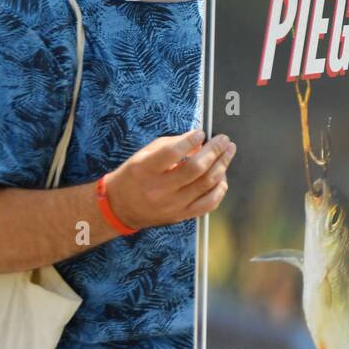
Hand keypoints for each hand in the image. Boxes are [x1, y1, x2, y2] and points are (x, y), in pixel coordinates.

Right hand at [105, 129, 235, 229]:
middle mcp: (159, 189)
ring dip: (222, 166)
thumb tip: (199, 140)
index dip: (190, 141)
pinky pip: (209, 204)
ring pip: (206, 184)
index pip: (172, 153)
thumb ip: (171, 145)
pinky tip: (222, 176)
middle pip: (195, 169)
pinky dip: (220, 189)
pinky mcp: (181, 216)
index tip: (201, 133)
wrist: (120, 207)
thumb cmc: (134, 175)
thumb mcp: (143, 155)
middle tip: (224, 140)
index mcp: (145, 170)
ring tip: (228, 152)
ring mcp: (172, 205)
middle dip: (214, 151)